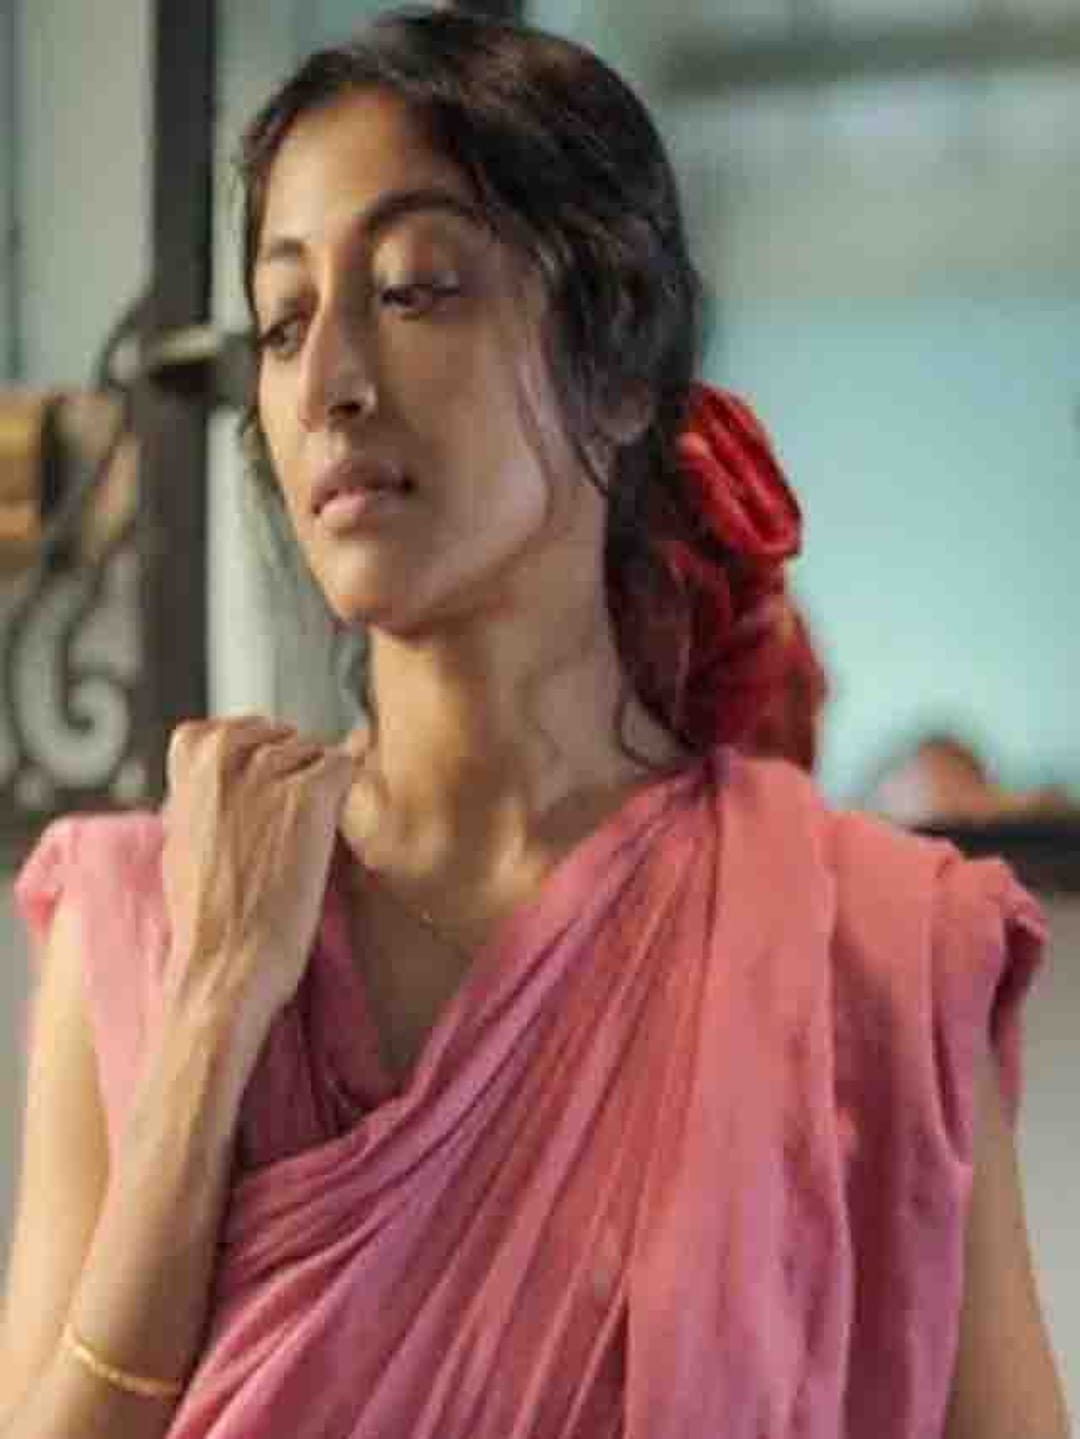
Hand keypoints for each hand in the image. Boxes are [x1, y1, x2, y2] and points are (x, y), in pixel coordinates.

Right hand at [160, 717, 356, 1040]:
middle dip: (291, 773)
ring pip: (316, 754)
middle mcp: (225, 754)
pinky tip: (326, 839)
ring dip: (318, 792)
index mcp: (189, 759)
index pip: (232, 728)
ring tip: (299, 845)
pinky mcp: (308, 795)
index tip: (259, 797)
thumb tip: (226, 776)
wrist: (225, 965)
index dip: (254, 758)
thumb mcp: (182, 839)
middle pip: (281, 737)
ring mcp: (267, 771)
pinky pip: (345, 769)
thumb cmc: (205, 916)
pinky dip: (344, 799)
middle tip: (284, 829)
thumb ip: (201, 796)